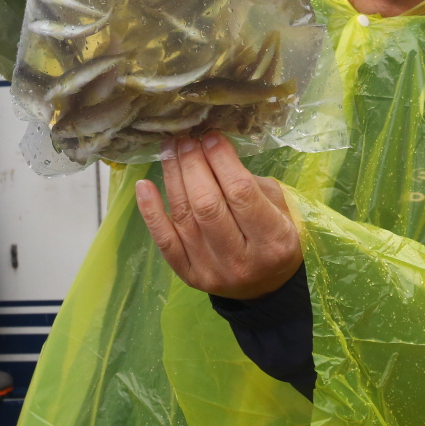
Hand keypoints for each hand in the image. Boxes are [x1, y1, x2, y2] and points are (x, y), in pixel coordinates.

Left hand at [135, 131, 301, 299]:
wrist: (265, 288)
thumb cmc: (275, 238)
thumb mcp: (281, 209)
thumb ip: (251, 183)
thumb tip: (213, 151)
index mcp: (273, 240)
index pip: (241, 192)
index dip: (221, 160)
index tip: (211, 137)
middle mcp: (240, 259)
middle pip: (207, 204)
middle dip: (193, 165)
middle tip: (187, 140)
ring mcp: (210, 270)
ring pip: (184, 216)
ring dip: (173, 177)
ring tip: (170, 150)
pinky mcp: (188, 275)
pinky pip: (164, 241)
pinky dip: (151, 212)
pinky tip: (144, 185)